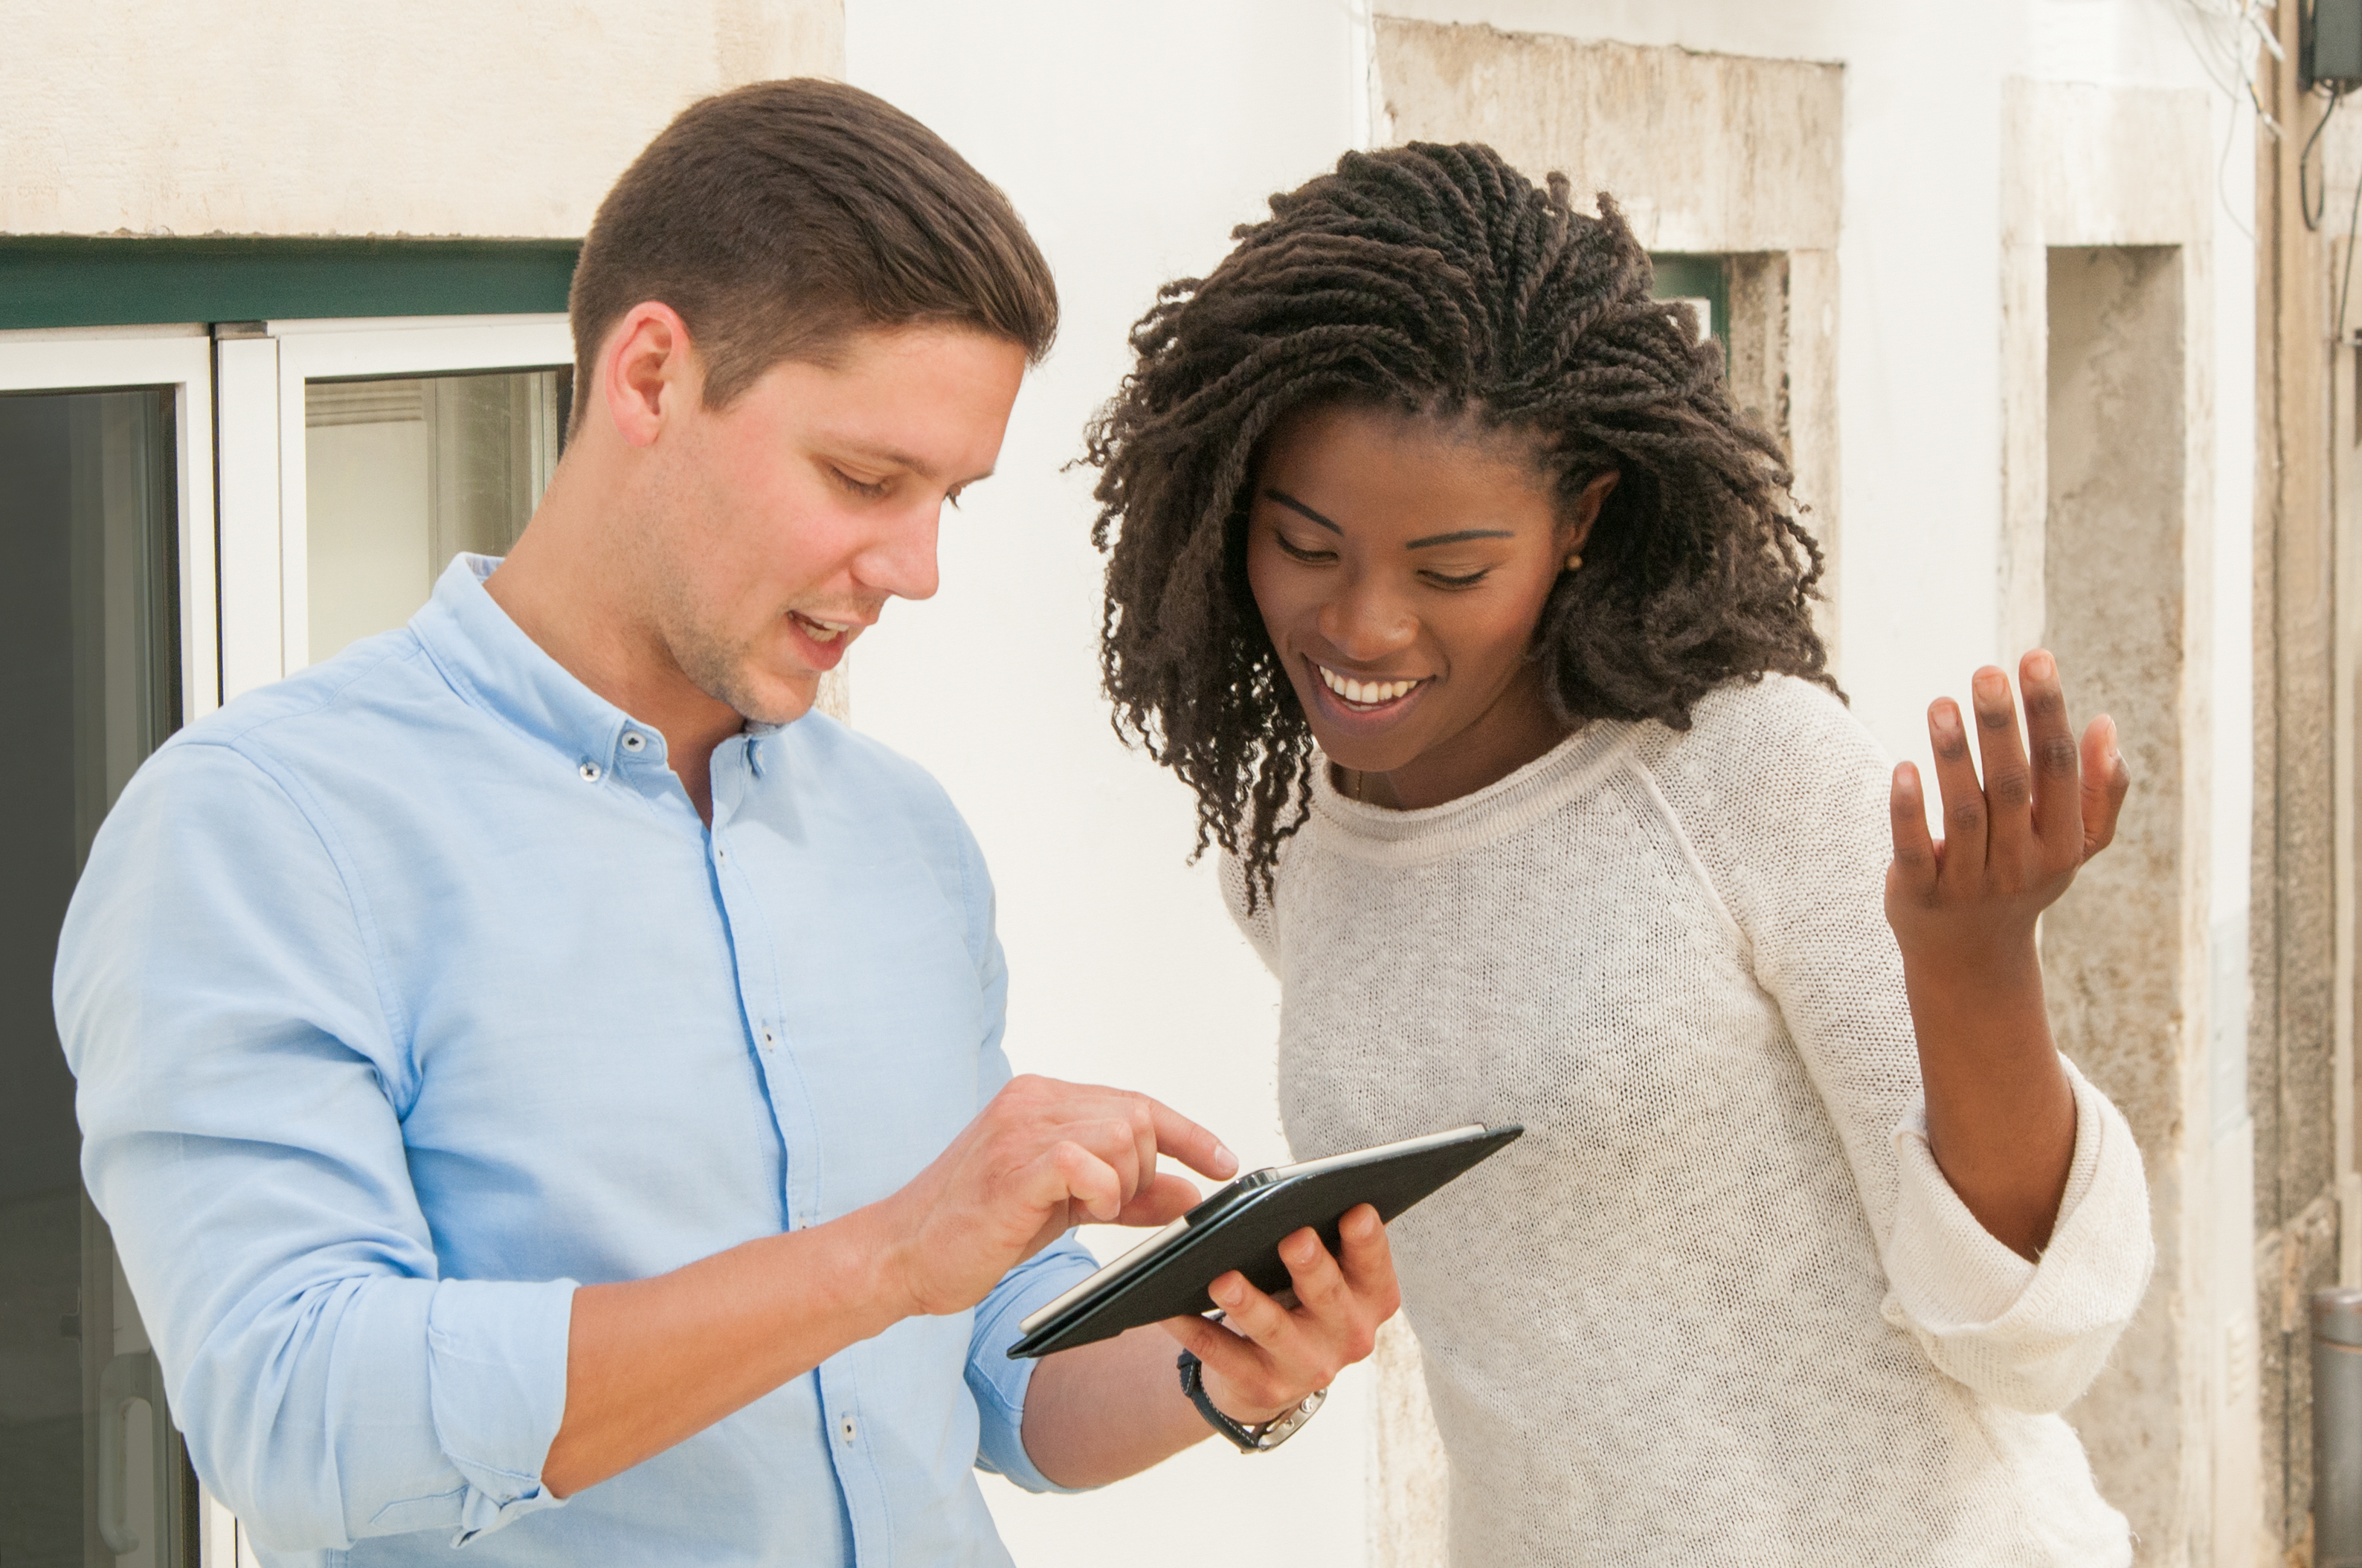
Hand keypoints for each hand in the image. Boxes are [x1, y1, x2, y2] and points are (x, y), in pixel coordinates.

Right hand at [870, 1075, 1236, 1317]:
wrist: (901, 1254)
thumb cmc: (978, 1228)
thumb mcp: (1066, 1207)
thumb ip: (1127, 1195)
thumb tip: (1188, 1192)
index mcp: (1044, 1099)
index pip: (1136, 1102)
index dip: (1188, 1133)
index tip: (1224, 1163)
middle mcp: (1034, 1100)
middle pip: (1137, 1116)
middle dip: (1144, 1170)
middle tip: (1112, 1207)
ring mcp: (1020, 1128)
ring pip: (1121, 1134)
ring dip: (1122, 1183)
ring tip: (1086, 1210)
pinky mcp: (1013, 1164)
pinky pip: (1088, 1162)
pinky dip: (1102, 1192)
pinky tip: (1081, 1210)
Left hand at [1159, 1204, 1399, 1423]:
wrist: (1275, 1372)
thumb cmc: (1300, 1297)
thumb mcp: (1324, 1273)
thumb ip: (1319, 1239)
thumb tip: (1281, 1197)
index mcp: (1370, 1297)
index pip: (1373, 1264)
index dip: (1367, 1239)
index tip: (1355, 1211)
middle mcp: (1349, 1335)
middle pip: (1329, 1296)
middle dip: (1311, 1266)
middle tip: (1293, 1238)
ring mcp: (1307, 1366)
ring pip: (1275, 1330)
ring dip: (1249, 1304)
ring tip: (1223, 1280)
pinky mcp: (1263, 1386)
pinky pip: (1222, 1354)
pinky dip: (1195, 1330)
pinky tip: (1171, 1309)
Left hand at [1886, 649, 2128, 966]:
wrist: (1972, 960)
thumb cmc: (2024, 878)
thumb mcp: (2073, 845)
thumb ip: (2098, 791)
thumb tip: (2105, 725)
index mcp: (2062, 843)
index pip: (2057, 768)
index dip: (2047, 713)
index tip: (2035, 658)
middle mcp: (2021, 864)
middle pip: (2012, 786)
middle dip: (2001, 727)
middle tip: (1986, 672)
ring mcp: (1970, 882)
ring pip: (1964, 814)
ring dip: (1953, 757)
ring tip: (1940, 704)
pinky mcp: (1919, 895)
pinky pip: (1913, 848)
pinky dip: (1909, 810)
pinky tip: (1904, 767)